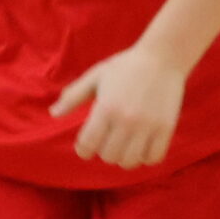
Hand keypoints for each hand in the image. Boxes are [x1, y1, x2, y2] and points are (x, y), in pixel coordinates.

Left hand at [50, 45, 186, 168]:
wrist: (163, 56)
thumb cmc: (126, 66)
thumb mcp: (96, 76)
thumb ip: (74, 96)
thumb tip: (53, 114)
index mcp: (106, 107)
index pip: (88, 145)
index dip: (83, 149)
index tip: (86, 145)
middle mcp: (126, 120)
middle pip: (109, 156)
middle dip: (104, 151)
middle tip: (108, 140)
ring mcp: (148, 125)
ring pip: (130, 161)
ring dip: (124, 157)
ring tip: (125, 146)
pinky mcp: (166, 128)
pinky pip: (153, 158)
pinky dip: (146, 157)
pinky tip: (143, 145)